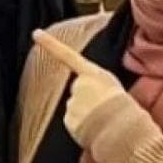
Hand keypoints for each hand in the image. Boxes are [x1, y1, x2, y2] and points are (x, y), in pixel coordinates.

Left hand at [32, 29, 124, 143]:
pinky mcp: (69, 120)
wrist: (123, 128)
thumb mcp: (114, 87)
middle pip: (76, 90)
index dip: (50, 44)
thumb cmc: (126, 109)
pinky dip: (81, 127)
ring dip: (85, 114)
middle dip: (85, 98)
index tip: (36, 33)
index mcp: (93, 74)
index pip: (68, 55)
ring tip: (102, 119)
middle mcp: (79, 85)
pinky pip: (73, 123)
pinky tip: (94, 128)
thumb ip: (98, 85)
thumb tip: (93, 95)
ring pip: (75, 108)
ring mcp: (72, 102)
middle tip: (103, 108)